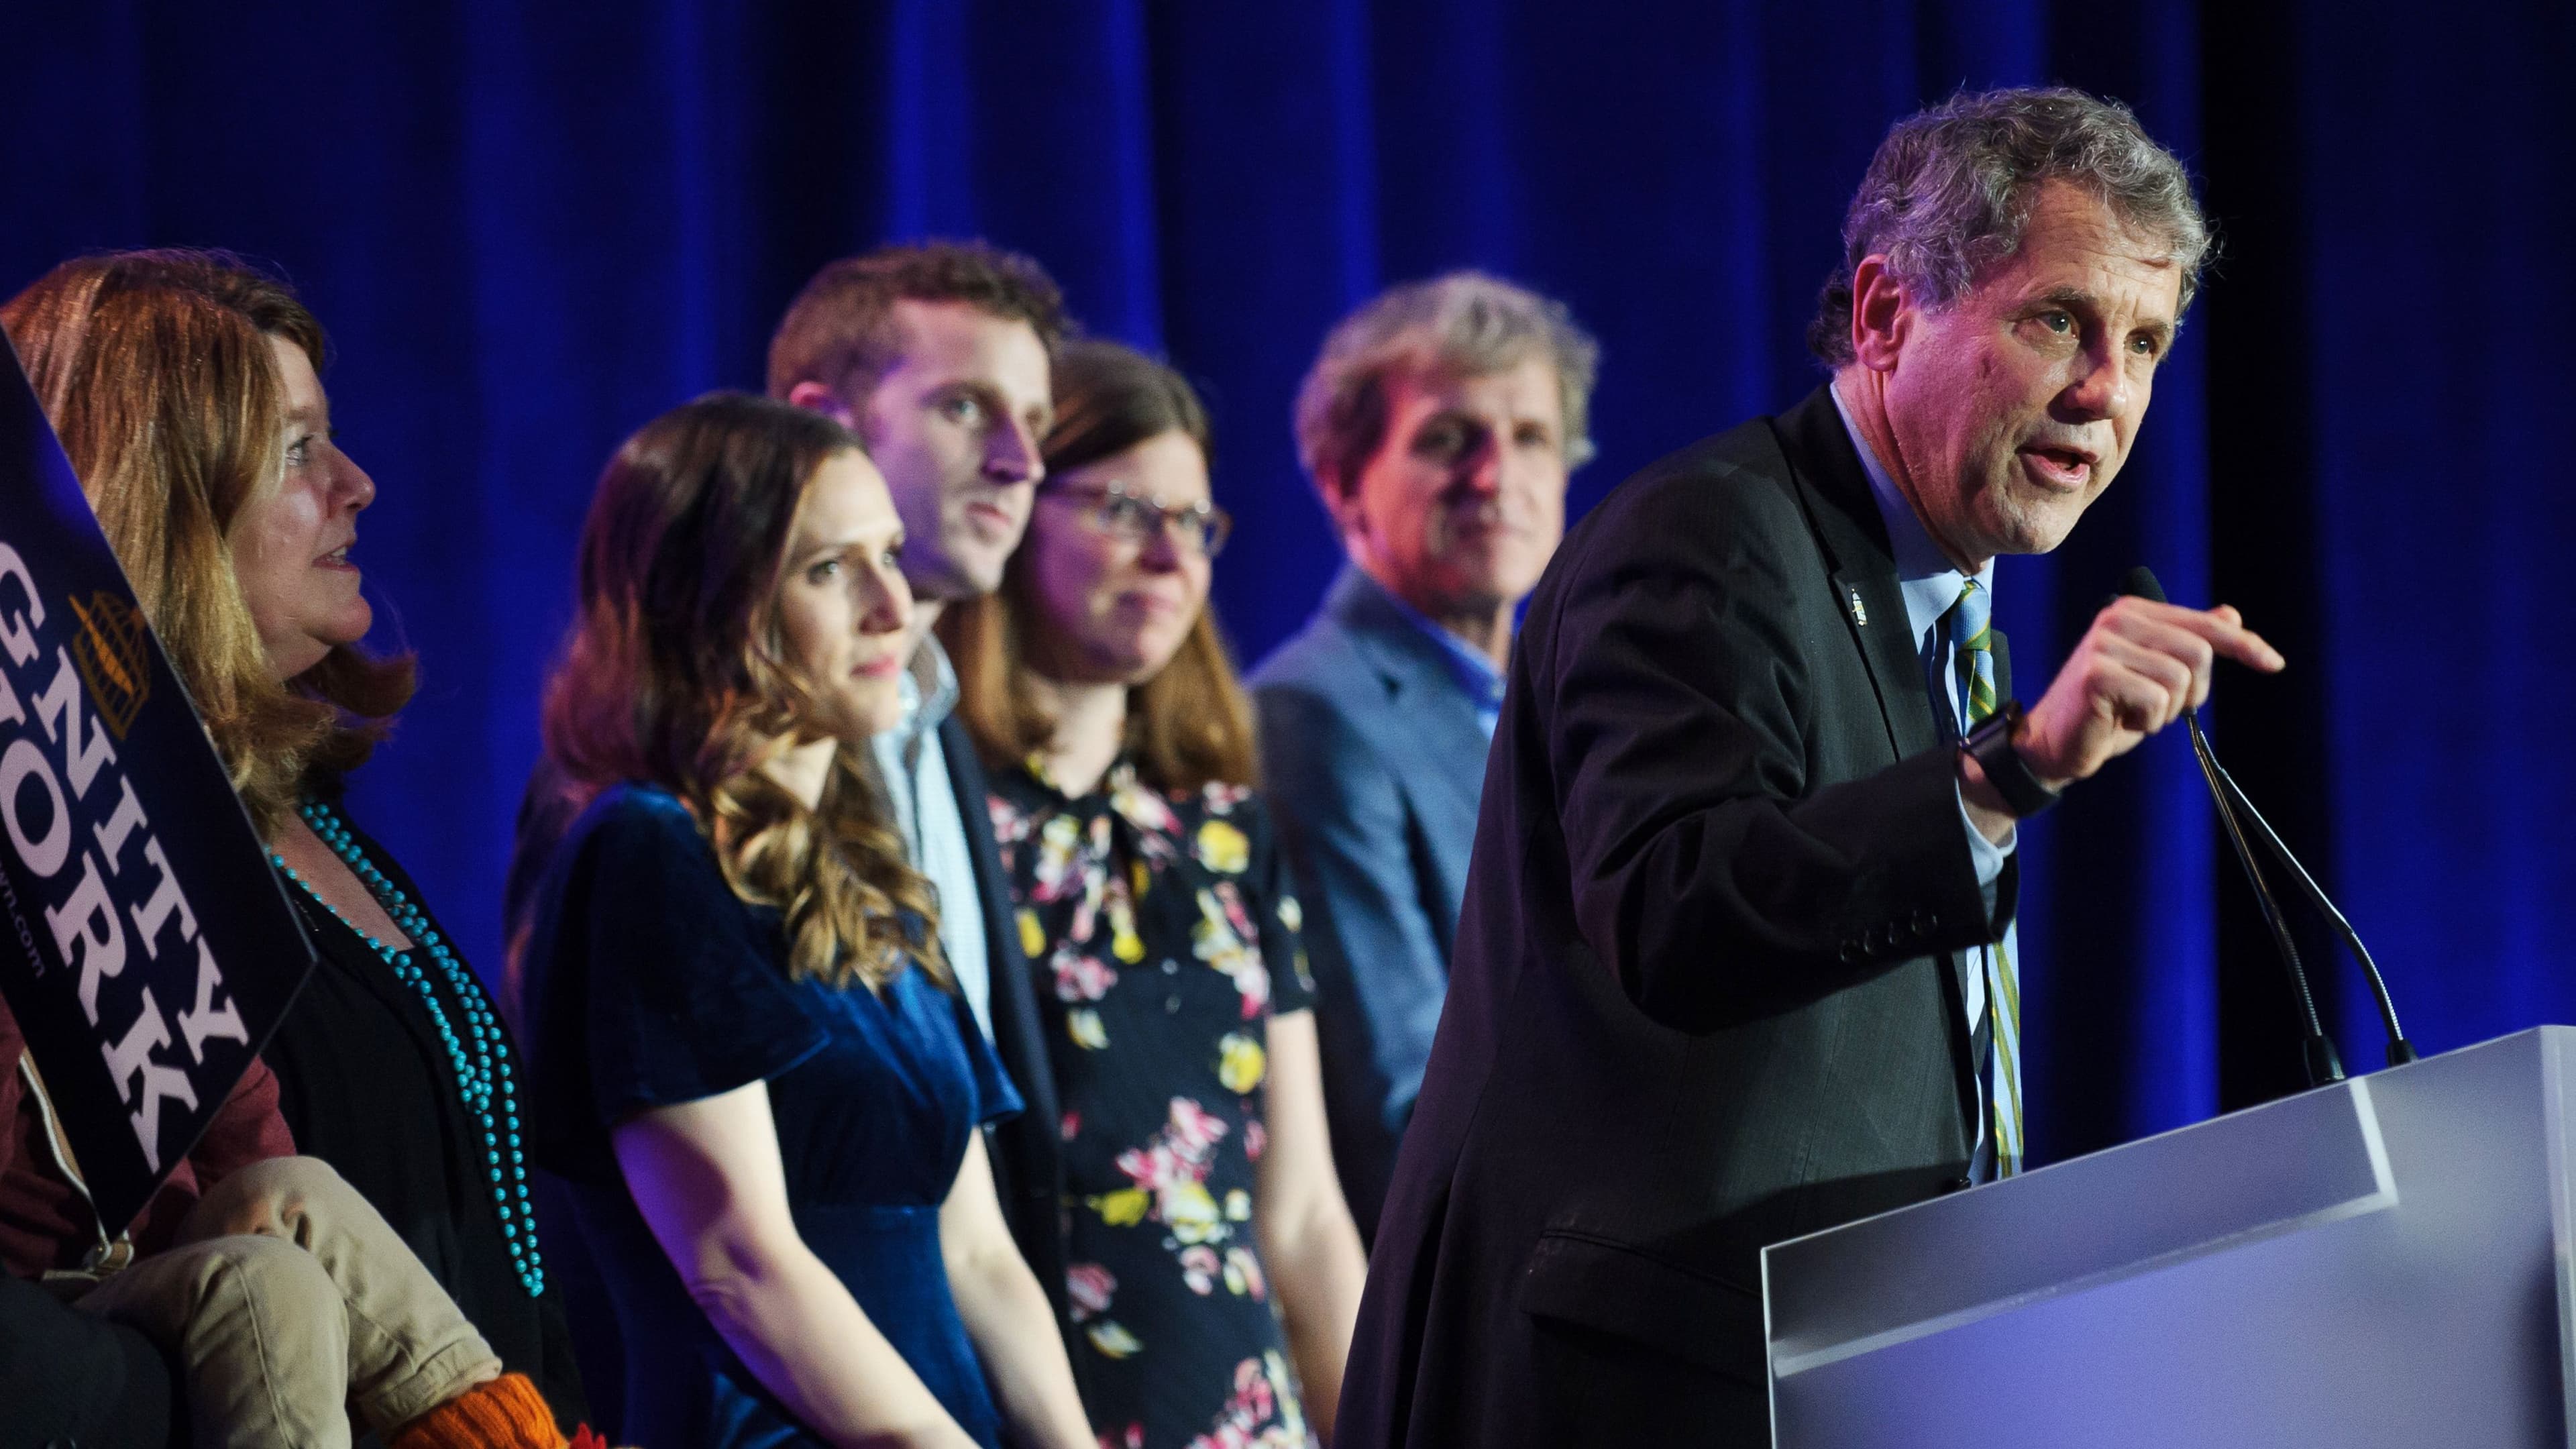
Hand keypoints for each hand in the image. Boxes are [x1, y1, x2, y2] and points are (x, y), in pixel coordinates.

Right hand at [2016, 597, 2284, 784]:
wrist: (2052, 744)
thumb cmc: (2107, 712)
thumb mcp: (2156, 675)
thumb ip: (2188, 643)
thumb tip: (2231, 616)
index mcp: (2133, 612)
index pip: (2205, 625)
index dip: (2245, 645)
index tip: (2274, 663)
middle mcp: (2116, 620)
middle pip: (2200, 652)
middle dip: (2193, 691)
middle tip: (2161, 709)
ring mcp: (2104, 645)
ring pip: (2180, 678)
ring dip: (2168, 710)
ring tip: (2136, 714)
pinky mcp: (2097, 675)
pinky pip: (2157, 700)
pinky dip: (2148, 722)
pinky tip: (2121, 722)